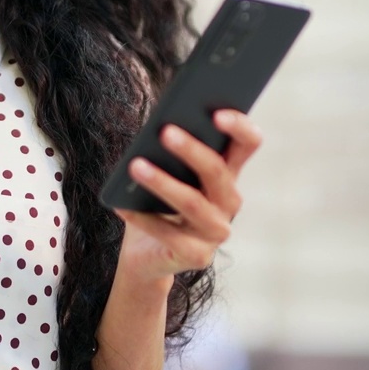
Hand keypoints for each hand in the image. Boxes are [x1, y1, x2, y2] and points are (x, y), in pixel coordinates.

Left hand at [113, 109, 261, 281]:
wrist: (147, 253)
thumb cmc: (156, 202)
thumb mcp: (165, 172)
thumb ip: (168, 149)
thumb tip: (159, 125)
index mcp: (227, 174)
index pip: (247, 144)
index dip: (239, 127)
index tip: (216, 113)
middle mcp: (229, 202)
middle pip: (217, 172)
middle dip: (191, 150)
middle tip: (165, 132)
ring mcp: (216, 232)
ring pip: (192, 203)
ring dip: (162, 182)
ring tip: (135, 166)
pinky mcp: (198, 256)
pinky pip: (168, 234)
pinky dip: (142, 219)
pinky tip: (121, 206)